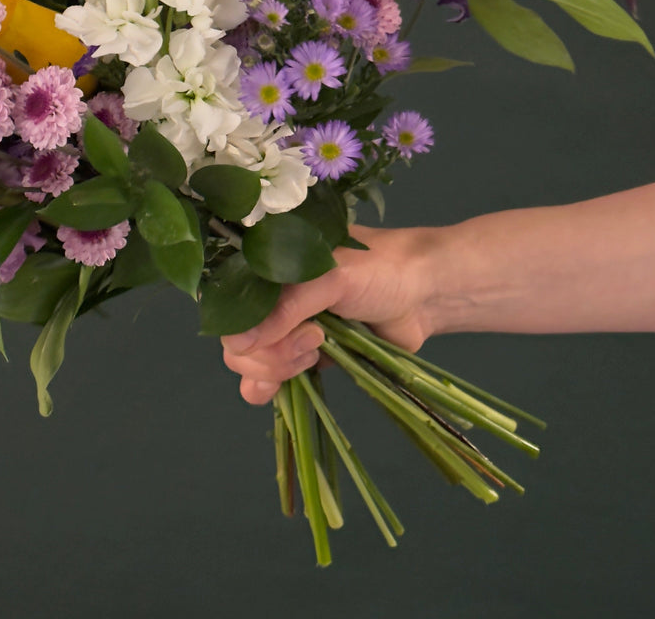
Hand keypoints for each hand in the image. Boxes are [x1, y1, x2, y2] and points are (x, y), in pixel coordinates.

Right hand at [220, 225, 439, 404]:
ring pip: (250, 362)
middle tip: (313, 342)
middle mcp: (269, 296)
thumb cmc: (380, 271)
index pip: (228, 302)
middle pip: (236, 340)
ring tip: (316, 353)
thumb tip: (237, 345)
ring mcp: (285, 327)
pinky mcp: (303, 355)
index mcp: (267, 264)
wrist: (426, 293)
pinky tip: (278, 391)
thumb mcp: (330, 279)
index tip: (281, 333)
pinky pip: (270, 379)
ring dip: (276, 369)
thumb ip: (285, 309)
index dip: (243, 327)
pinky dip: (268, 388)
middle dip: (268, 353)